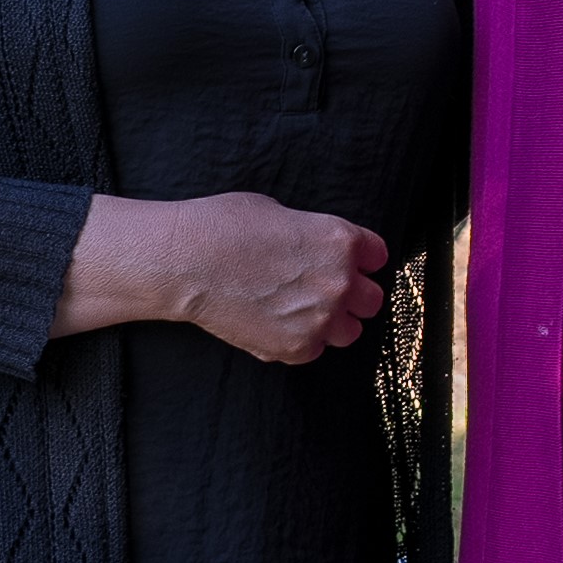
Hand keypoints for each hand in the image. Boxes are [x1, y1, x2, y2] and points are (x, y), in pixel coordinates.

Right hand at [56, 192, 385, 361]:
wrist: (184, 264)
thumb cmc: (223, 227)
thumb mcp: (280, 212)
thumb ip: (313, 235)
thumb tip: (318, 248)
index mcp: (340, 241)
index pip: (378, 256)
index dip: (362, 258)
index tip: (351, 262)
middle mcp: (339, 283)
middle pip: (371, 299)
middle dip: (352, 293)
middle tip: (324, 289)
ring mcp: (318, 320)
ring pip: (349, 331)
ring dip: (332, 322)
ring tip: (301, 310)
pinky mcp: (294, 349)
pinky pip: (315, 349)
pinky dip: (301, 340)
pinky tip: (277, 322)